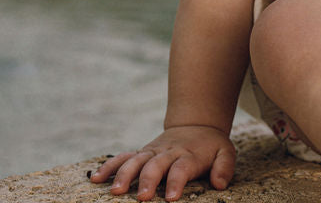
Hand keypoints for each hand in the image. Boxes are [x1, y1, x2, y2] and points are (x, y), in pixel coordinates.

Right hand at [89, 125, 234, 200]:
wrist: (196, 124)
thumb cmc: (211, 146)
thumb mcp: (225, 152)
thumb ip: (224, 167)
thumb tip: (220, 184)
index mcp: (189, 155)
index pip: (182, 168)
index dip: (176, 182)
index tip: (171, 197)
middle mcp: (168, 153)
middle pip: (156, 165)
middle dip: (148, 180)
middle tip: (142, 197)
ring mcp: (152, 152)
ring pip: (136, 160)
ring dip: (124, 174)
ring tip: (116, 191)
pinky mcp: (141, 153)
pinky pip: (123, 157)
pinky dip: (109, 166)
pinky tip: (95, 178)